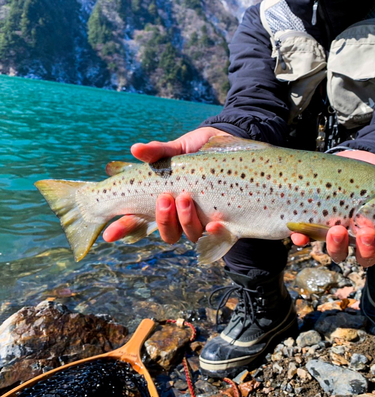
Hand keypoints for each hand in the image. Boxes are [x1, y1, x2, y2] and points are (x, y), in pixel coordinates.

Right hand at [103, 127, 227, 243]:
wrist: (225, 145)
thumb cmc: (194, 151)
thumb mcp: (175, 149)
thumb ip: (157, 152)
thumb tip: (136, 149)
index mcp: (162, 202)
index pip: (138, 220)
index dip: (123, 230)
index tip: (109, 234)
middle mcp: (181, 215)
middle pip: (167, 233)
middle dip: (163, 220)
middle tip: (164, 199)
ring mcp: (202, 217)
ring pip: (190, 234)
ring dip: (185, 220)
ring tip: (185, 197)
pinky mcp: (224, 217)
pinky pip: (219, 235)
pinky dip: (215, 232)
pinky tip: (214, 223)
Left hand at [290, 150, 374, 267]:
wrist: (345, 160)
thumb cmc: (371, 172)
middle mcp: (360, 238)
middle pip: (365, 257)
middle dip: (367, 250)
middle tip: (366, 233)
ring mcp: (338, 234)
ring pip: (337, 252)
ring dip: (337, 246)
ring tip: (337, 230)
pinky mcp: (315, 226)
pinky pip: (306, 239)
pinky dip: (303, 239)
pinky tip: (300, 235)